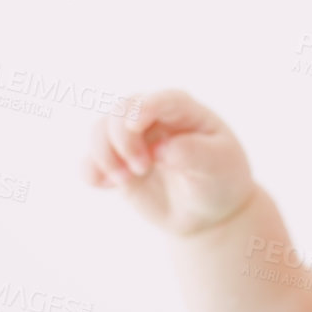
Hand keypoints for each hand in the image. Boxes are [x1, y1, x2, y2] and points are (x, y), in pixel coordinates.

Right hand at [84, 89, 255, 235]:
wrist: (209, 211)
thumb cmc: (221, 180)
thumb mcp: (219, 166)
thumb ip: (194, 154)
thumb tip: (160, 150)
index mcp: (184, 111)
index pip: (162, 100)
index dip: (145, 107)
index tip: (134, 125)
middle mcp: (153, 118)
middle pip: (121, 110)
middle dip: (123, 139)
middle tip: (142, 169)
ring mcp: (132, 139)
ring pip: (100, 131)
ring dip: (104, 155)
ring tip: (123, 181)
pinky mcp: (117, 163)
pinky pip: (90, 161)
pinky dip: (90, 171)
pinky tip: (104, 185)